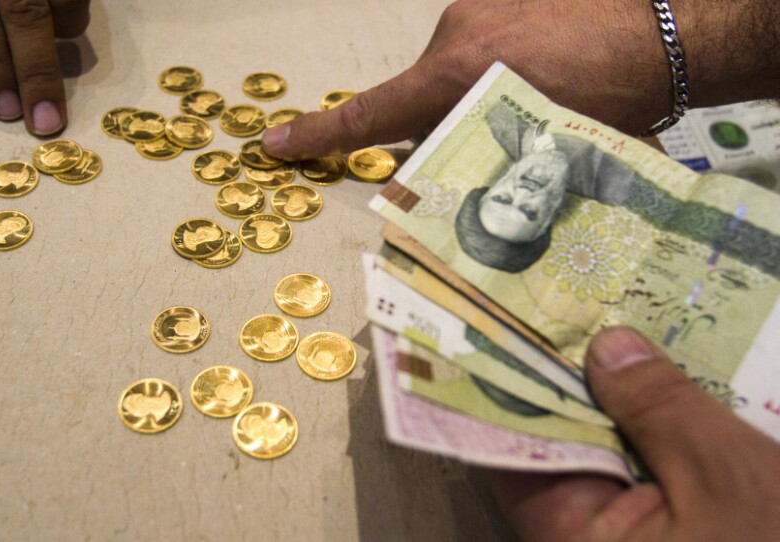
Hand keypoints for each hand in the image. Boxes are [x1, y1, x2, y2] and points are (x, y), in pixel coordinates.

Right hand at [261, 0, 779, 159]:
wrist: (671, 32)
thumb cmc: (615, 100)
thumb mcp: (537, 151)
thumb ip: (479, 162)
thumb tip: (447, 182)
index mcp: (458, 78)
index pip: (370, 116)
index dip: (319, 136)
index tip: (275, 143)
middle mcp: (457, 33)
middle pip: (422, 98)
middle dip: (446, 127)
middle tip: (501, 146)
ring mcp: (480, 5)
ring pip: (455, 68)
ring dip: (479, 92)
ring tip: (540, 100)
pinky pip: (480, 38)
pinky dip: (499, 60)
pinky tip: (545, 68)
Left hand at [484, 327, 779, 541]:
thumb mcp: (727, 476)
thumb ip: (660, 406)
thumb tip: (607, 346)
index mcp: (570, 536)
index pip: (512, 448)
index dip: (511, 383)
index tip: (512, 322)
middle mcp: (580, 541)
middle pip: (556, 444)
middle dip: (570, 382)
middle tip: (576, 308)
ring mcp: (620, 540)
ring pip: (600, 456)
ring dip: (615, 403)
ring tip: (621, 330)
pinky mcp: (661, 534)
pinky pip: (637, 476)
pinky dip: (650, 435)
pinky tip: (667, 387)